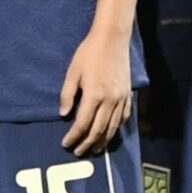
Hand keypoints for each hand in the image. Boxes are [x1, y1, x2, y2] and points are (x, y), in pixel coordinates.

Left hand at [60, 27, 134, 153]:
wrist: (112, 41)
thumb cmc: (88, 54)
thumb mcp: (72, 73)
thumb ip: (68, 95)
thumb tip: (63, 115)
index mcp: (94, 95)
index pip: (83, 123)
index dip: (74, 136)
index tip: (66, 144)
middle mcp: (110, 100)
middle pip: (99, 129)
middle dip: (88, 142)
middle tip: (79, 152)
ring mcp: (121, 98)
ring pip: (113, 126)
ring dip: (104, 140)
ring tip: (95, 149)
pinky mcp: (128, 95)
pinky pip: (123, 116)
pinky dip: (117, 127)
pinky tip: (111, 133)